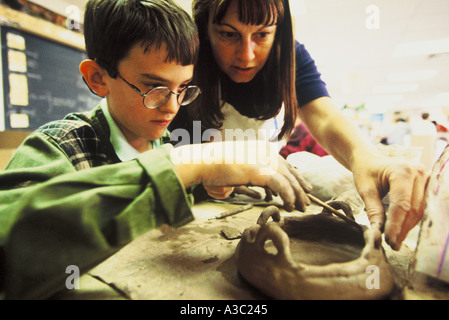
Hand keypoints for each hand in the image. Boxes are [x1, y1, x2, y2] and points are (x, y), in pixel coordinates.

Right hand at [171, 141, 311, 210]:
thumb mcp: (240, 164)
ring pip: (288, 179)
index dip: (296, 177)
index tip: (303, 188)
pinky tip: (290, 205)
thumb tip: (262, 180)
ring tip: (300, 207)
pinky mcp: (260, 170)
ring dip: (296, 195)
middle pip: (289, 171)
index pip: (284, 164)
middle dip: (299, 187)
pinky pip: (281, 185)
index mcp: (262, 148)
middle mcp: (266, 151)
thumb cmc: (216, 165)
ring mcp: (264, 159)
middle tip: (306, 201)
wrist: (204, 162)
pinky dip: (288, 196)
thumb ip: (254, 169)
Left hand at [352, 155, 428, 249]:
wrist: (370, 159)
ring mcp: (426, 177)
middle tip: (392, 244)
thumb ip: (373, 210)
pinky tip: (403, 229)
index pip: (402, 205)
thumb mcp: (365, 190)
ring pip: (420, 210)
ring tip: (396, 240)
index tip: (388, 240)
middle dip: (402, 229)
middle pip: (414, 209)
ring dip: (408, 227)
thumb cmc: (366, 172)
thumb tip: (378, 233)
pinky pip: (423, 206)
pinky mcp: (428, 184)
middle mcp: (419, 172)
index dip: (396, 225)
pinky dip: (413, 219)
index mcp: (403, 171)